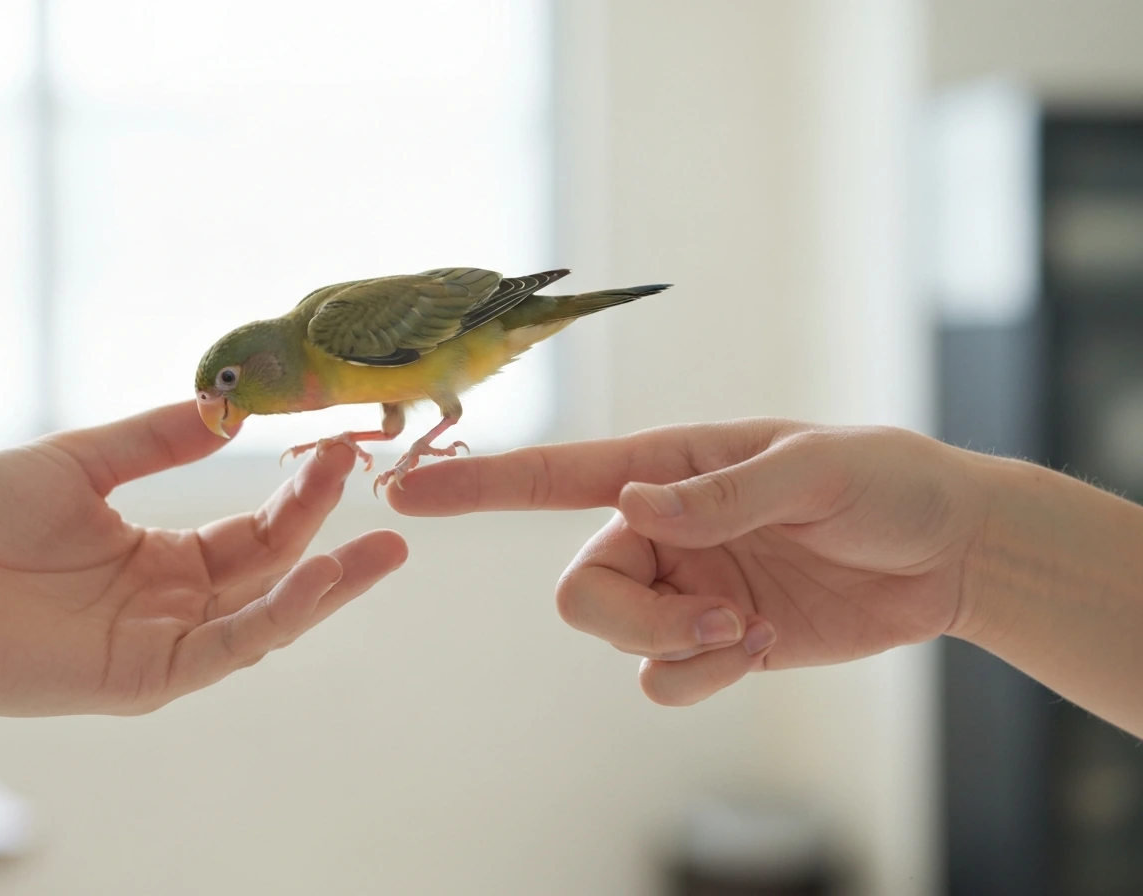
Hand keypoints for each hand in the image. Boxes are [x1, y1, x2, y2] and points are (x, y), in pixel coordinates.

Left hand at [0, 402, 406, 721]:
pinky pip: (228, 650)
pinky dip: (278, 618)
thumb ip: (157, 439)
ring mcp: (164, 644)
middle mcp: (174, 604)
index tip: (338, 444)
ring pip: (266, 617)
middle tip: (369, 476)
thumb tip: (228, 407)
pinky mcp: (147, 677)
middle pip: (273, 569)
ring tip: (385, 549)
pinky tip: (318, 577)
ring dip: (326, 584)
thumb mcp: (80, 462)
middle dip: (324, 525)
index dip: (299, 491)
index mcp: (161, 557)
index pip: (254, 529)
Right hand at [387, 420, 987, 705]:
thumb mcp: (816, 471)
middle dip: (632, 621)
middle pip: (578, 590)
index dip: (477, 484)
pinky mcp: (712, 642)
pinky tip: (761, 648)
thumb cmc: (884, 482)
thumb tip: (634, 511)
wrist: (944, 552)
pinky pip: (663, 681)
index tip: (404, 491)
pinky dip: (702, 677)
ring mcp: (681, 589)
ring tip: (749, 631)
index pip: (554, 475)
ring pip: (615, 640)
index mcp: (667, 468)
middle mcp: (658, 529)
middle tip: (709, 622)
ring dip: (675, 649)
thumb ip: (722, 494)